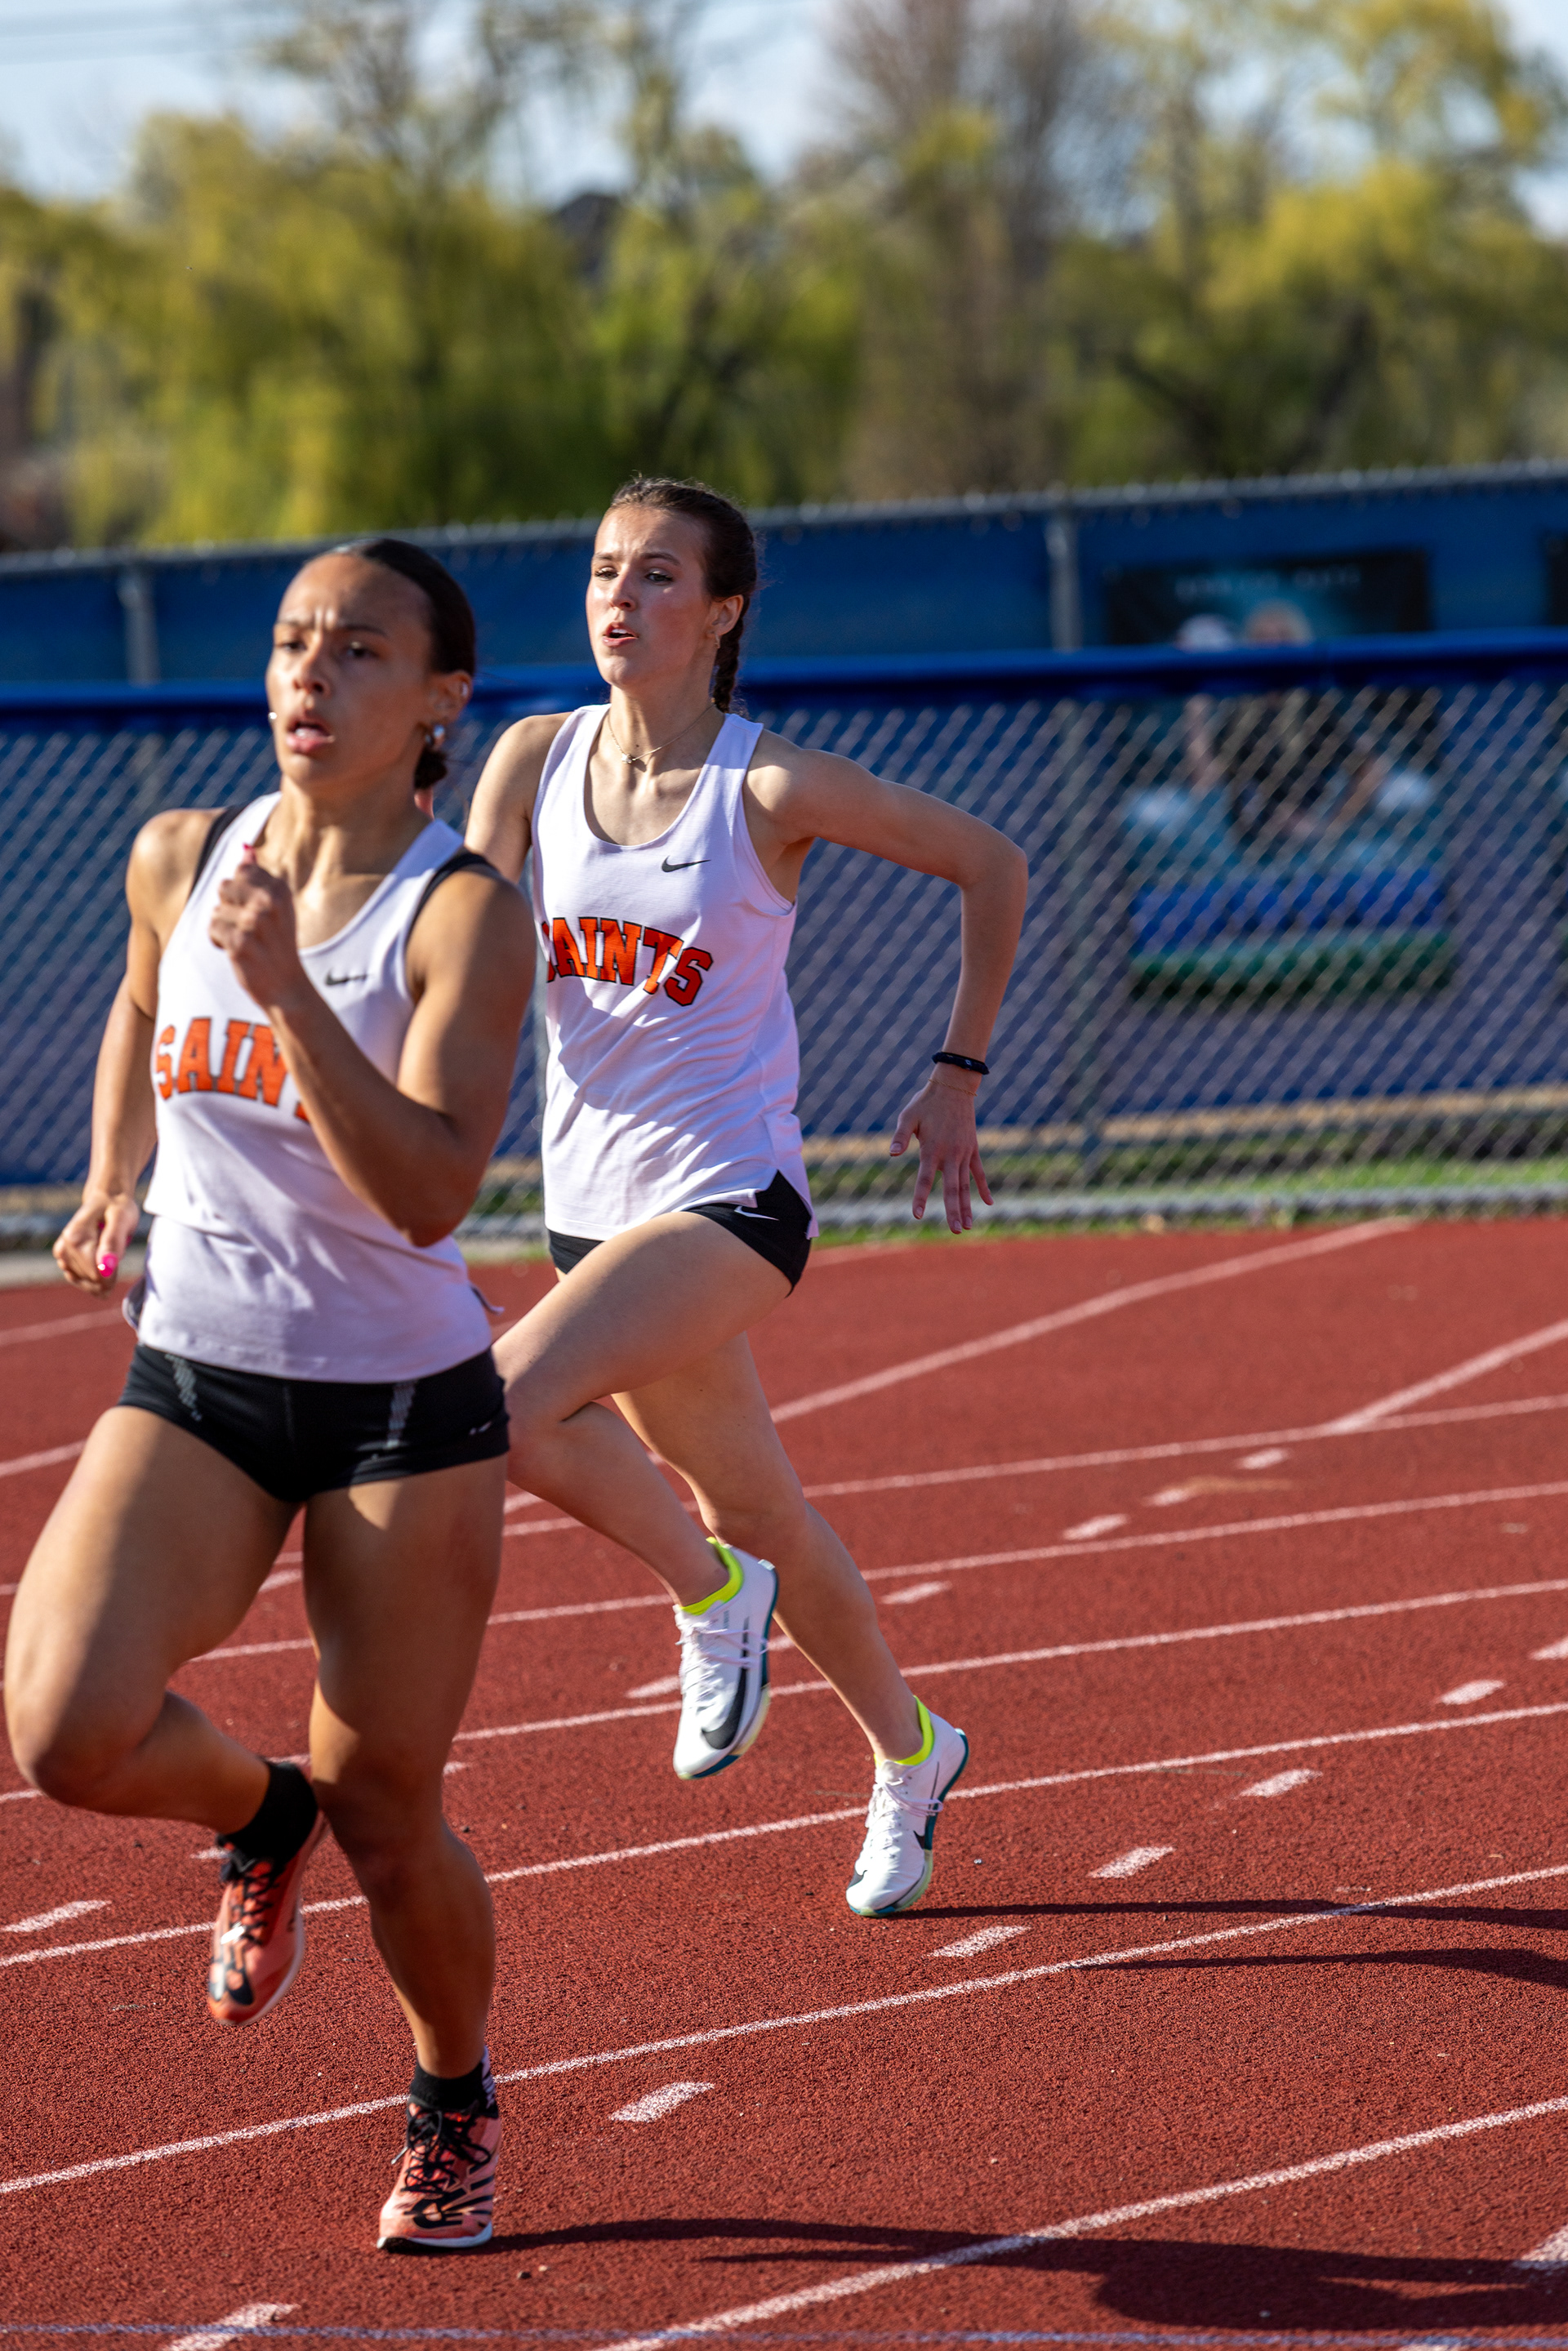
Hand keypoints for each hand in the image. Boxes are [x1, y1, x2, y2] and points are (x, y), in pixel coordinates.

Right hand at [54, 1187, 139, 1293]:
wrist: (105, 1198)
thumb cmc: (117, 1208)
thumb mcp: (121, 1220)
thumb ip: (113, 1242)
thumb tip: (105, 1268)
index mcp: (76, 1238)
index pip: (96, 1274)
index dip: (112, 1276)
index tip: (119, 1263)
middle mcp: (64, 1247)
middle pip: (91, 1280)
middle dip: (107, 1276)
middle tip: (115, 1255)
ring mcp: (62, 1253)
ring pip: (84, 1282)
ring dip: (100, 1277)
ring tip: (107, 1256)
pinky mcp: (63, 1257)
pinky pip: (78, 1279)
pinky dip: (91, 1277)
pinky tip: (98, 1263)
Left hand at [210, 849, 306, 1014]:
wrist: (287, 987)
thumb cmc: (279, 945)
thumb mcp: (277, 907)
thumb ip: (259, 878)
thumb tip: (246, 850)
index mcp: (280, 890)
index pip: (242, 871)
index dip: (242, 893)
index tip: (256, 910)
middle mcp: (268, 902)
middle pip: (224, 886)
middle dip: (229, 907)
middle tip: (249, 928)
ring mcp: (253, 922)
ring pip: (217, 910)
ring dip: (225, 927)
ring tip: (245, 942)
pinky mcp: (239, 942)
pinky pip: (213, 929)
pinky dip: (219, 941)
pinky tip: (236, 951)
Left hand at [889, 1075, 993, 1232]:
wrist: (954, 1087)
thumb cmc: (926, 1102)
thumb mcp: (908, 1116)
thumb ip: (901, 1136)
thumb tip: (892, 1154)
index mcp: (932, 1149)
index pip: (924, 1179)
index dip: (920, 1197)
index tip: (917, 1215)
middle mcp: (950, 1155)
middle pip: (951, 1189)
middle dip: (952, 1211)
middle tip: (955, 1231)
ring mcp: (964, 1154)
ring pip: (965, 1185)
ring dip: (966, 1206)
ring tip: (968, 1226)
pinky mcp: (972, 1150)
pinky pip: (979, 1173)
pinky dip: (983, 1188)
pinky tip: (988, 1204)